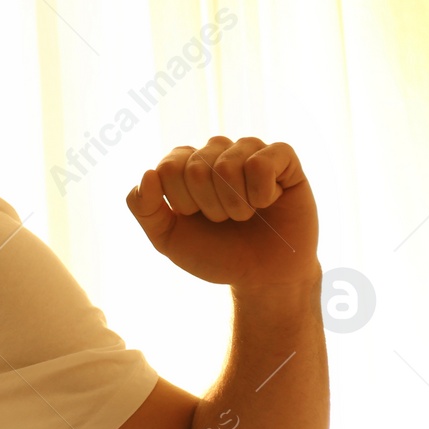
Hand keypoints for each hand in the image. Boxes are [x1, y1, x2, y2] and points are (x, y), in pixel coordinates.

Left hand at [125, 137, 318, 290]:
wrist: (264, 278)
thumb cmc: (215, 254)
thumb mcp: (168, 238)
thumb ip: (145, 208)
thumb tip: (148, 173)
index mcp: (184, 163)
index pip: (168, 168)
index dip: (182, 202)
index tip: (196, 217)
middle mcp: (215, 150)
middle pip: (196, 167)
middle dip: (210, 207)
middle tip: (225, 220)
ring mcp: (249, 151)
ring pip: (228, 164)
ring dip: (236, 203)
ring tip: (246, 214)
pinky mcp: (283, 158)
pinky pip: (262, 161)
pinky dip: (262, 192)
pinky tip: (268, 202)